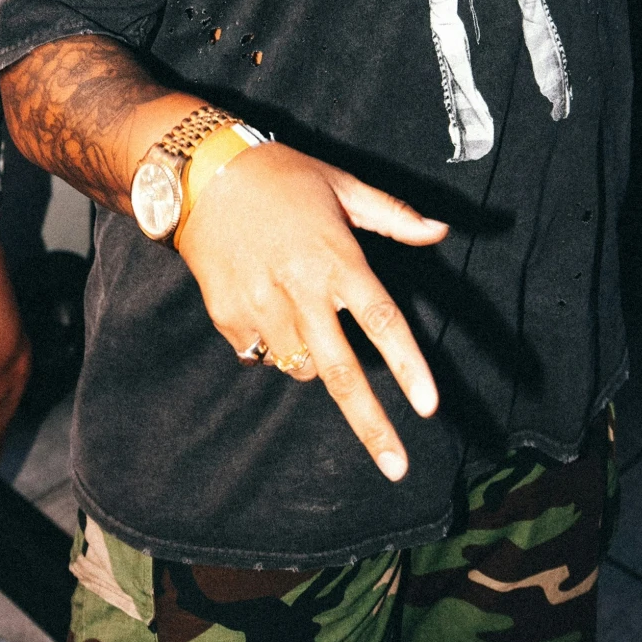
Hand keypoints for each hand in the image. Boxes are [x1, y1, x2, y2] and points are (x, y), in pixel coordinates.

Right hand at [177, 143, 446, 480]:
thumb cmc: (281, 177)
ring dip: (315, 362)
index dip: (409, 366)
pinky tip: (266, 303)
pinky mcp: (228, 317)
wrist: (200, 174)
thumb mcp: (342, 185)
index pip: (381, 320)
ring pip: (301, 367)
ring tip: (303, 312)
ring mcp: (261, 307)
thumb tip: (441, 230)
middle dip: (372, 425)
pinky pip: (261, 354)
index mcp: (336, 258)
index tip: (428, 407)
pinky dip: (273, 345)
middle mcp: (300, 290)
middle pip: (342, 371)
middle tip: (397, 467)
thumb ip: (394, 216)